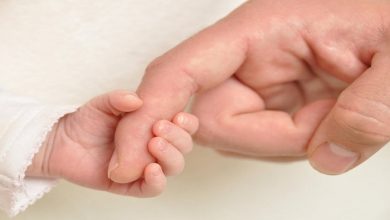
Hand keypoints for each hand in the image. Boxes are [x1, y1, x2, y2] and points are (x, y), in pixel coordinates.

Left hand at [27, 90, 197, 196]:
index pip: (182, 129)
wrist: (63, 140)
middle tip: (160, 127)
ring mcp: (144, 167)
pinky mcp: (130, 184)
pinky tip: (152, 168)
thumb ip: (120, 99)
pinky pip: (152, 188)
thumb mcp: (104, 104)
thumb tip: (138, 100)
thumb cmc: (87, 121)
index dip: (187, 125)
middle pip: (182, 149)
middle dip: (177, 139)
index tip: (180, 116)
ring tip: (154, 144)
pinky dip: (157, 180)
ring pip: (172, 168)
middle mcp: (154, 149)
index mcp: (154, 128)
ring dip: (170, 156)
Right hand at [108, 0, 389, 178]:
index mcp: (260, 30)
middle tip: (326, 126)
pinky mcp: (270, 100)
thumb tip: (327, 158)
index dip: (149, 112)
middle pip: (211, 120)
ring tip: (337, 112)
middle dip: (265, 139)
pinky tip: (327, 120)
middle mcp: (249, 56)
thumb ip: (367, 112)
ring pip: (238, 135)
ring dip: (287, 141)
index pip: (180, 71)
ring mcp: (257, 80)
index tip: (128, 156)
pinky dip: (294, 143)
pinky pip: (263, 139)